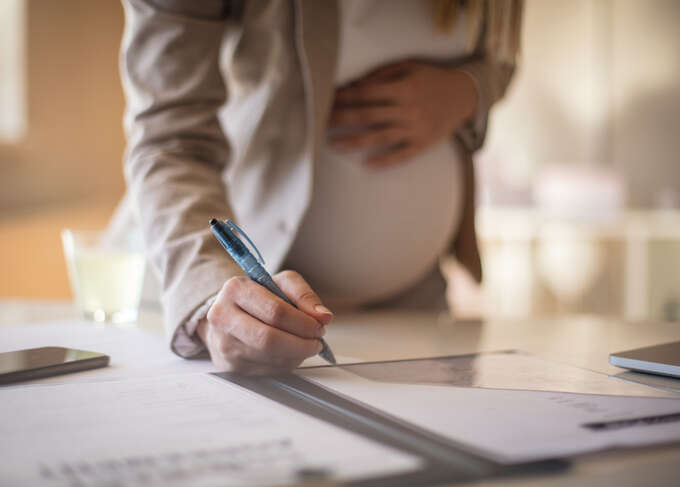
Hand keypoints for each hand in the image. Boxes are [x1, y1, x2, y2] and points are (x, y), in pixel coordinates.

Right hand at [197, 270, 332, 373]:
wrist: (228, 315)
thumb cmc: (257, 297)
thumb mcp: (281, 283)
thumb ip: (304, 295)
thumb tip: (323, 316)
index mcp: (235, 290)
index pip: (275, 311)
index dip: (303, 322)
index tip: (319, 325)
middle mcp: (223, 318)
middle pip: (269, 339)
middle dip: (301, 343)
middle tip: (316, 340)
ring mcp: (224, 345)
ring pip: (270, 358)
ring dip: (296, 355)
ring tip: (305, 344)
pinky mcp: (230, 367)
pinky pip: (267, 371)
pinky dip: (286, 363)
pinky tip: (289, 353)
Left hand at [329, 60, 477, 167]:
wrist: (465, 95)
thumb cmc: (432, 78)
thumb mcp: (410, 67)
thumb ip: (382, 75)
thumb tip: (354, 85)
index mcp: (403, 88)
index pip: (366, 93)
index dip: (344, 97)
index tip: (326, 100)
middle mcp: (408, 109)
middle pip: (367, 116)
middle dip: (341, 119)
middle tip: (319, 122)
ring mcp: (415, 129)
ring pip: (379, 137)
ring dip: (353, 141)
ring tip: (333, 144)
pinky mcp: (423, 144)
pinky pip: (400, 156)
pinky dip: (383, 161)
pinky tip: (365, 165)